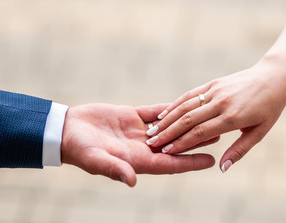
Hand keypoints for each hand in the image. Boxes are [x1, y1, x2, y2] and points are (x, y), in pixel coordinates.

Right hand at [61, 103, 215, 186]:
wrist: (66, 130)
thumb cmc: (78, 149)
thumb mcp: (95, 160)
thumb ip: (114, 169)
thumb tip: (132, 181)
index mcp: (138, 160)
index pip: (171, 163)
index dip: (191, 162)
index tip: (211, 161)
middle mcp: (142, 146)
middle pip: (177, 144)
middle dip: (197, 140)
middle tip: (220, 133)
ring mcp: (138, 131)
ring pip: (170, 126)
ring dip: (188, 122)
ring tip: (207, 118)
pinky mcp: (132, 116)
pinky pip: (155, 111)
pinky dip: (169, 108)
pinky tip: (184, 104)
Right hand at [145, 59, 285, 171]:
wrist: (274, 76)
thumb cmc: (270, 108)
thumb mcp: (260, 132)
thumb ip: (239, 150)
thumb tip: (222, 168)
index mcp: (233, 117)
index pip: (200, 132)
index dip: (181, 143)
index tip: (165, 152)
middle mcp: (221, 103)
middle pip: (188, 119)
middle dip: (168, 132)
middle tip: (151, 143)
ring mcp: (216, 90)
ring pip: (186, 105)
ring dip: (168, 118)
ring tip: (153, 129)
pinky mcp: (213, 83)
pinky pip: (190, 94)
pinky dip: (175, 104)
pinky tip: (164, 113)